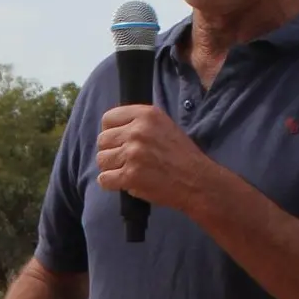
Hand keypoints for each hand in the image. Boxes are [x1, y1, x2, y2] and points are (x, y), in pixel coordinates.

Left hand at [95, 104, 213, 212]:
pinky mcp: (130, 176)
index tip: (118, 141)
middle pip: (102, 140)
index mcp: (146, 114)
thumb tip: (111, 129)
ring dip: (111, 168)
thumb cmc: (181, 155)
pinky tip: (124, 182)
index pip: (108, 119)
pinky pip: (104, 179)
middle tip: (126, 160)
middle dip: (111, 151)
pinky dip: (111, 183)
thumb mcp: (163, 125)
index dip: (110, 132)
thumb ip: (138, 123)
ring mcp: (133, 153)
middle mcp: (138, 131)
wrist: (197, 181)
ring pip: (101, 160)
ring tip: (128, 171)